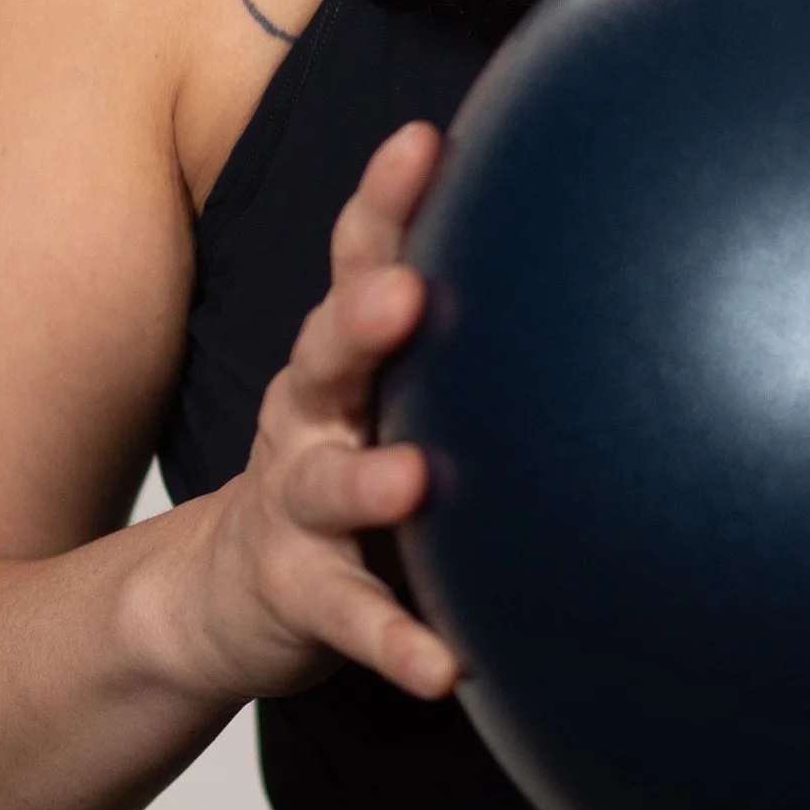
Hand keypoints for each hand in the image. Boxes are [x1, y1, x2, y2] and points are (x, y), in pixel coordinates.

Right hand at [169, 122, 459, 707]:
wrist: (225, 593)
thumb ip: (452, 322)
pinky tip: (443, 668)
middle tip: (405, 294)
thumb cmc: (339, 461)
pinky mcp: (298, 596)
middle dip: (361, 319)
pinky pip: (350, 620)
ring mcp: (295, 507)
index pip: (358, 260)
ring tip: (410, 481)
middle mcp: (311, 416)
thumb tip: (584, 223)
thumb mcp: (379, 384)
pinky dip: (394, 643)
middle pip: (327, 354)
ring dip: (368, 482)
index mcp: (341, 355)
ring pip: (327, 486)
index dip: (384, 201)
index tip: (424, 141)